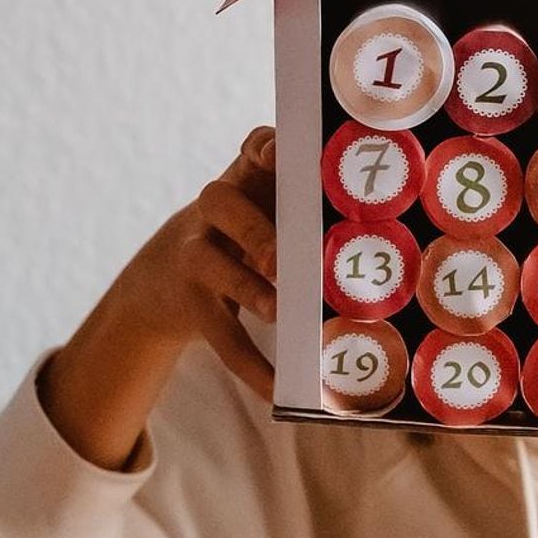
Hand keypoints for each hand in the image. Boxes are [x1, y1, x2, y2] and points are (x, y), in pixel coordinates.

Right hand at [40, 127, 278, 468]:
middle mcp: (212, 211)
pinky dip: (251, 365)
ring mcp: (194, 255)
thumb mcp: (265, 205)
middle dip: (253, 226)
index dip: (266, 148)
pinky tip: (278, 389)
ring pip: (211, 265)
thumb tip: (377, 211)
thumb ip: (308, 197)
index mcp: (244, 180)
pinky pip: (220, 335)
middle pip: (220, 201)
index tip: (281, 155)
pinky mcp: (191, 304)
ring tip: (279, 311)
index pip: (252, 149)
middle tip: (281, 255)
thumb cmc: (244, 234)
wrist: (160, 279)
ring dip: (247, 288)